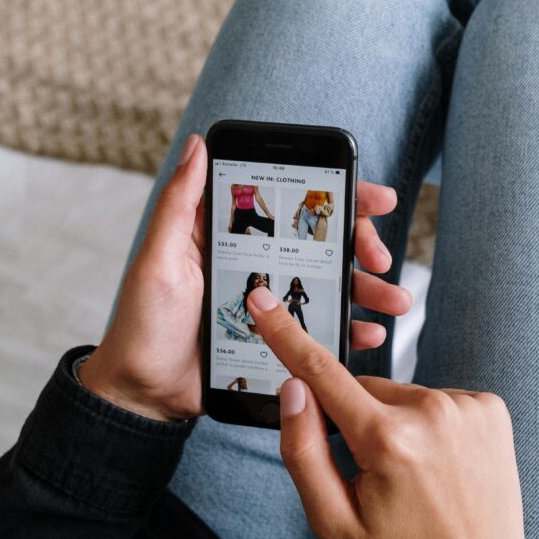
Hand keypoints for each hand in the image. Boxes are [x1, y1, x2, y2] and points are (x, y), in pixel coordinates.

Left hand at [79, 132, 409, 421]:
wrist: (143, 393)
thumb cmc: (143, 324)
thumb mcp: (158, 260)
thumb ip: (179, 206)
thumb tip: (198, 145)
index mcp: (232, 238)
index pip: (291, 205)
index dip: (336, 196)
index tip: (373, 197)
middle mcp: (257, 265)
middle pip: (322, 244)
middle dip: (362, 246)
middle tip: (381, 259)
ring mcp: (271, 304)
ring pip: (331, 287)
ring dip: (369, 290)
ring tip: (395, 301)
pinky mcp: (277, 341)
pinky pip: (321, 331)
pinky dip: (350, 331)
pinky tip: (368, 334)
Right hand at [245, 288, 538, 538]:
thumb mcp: (330, 519)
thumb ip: (301, 450)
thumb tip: (293, 388)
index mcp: (386, 440)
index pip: (322, 373)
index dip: (286, 335)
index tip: (263, 299)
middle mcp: (431, 412)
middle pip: (363, 390)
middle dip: (356, 419)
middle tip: (374, 474)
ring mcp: (468, 408)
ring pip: (402, 395)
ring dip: (395, 422)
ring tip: (415, 476)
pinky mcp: (491, 409)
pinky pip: (439, 400)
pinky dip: (430, 423)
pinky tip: (441, 464)